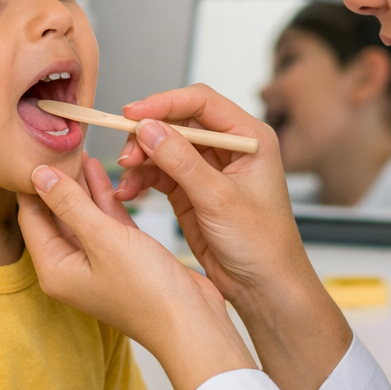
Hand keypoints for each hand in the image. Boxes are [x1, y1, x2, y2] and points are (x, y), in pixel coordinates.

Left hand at [18, 154, 255, 389]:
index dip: (31, 183)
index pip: (31, 217)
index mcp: (55, 269)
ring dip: (81, 184)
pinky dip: (103, 197)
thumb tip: (38, 175)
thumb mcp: (103, 239)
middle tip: (55, 142)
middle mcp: (72, 268)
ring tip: (76, 147)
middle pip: (55, 214)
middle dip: (56, 180)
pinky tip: (99, 169)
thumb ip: (70, 204)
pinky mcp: (124, 256)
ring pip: (82, 214)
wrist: (191, 322)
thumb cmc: (147, 290)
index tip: (31, 149)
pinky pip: (106, 221)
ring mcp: (98, 262)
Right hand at [113, 85, 309, 310]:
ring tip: (126, 175)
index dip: (165, 103)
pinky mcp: (191, 190)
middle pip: (179, 122)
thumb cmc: (263, 245)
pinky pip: (160, 173)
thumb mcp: (220, 200)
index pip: (202, 102)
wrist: (264, 287)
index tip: (133, 113)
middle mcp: (229, 148)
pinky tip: (129, 191)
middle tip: (126, 151)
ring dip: (141, 158)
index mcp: (249, 138)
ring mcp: (209, 169)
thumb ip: (183, 162)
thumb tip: (150, 129)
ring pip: (165, 147)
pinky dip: (142, 179)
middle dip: (148, 134)